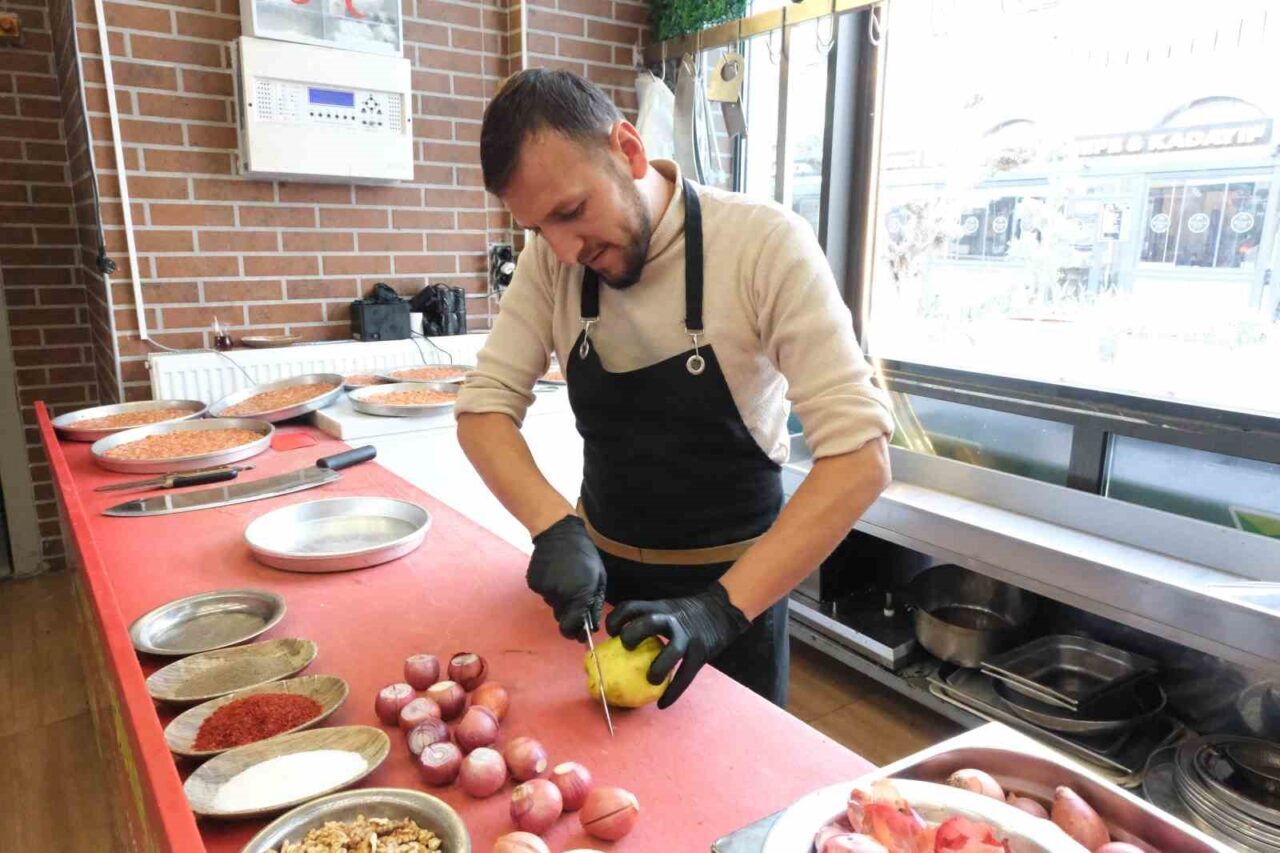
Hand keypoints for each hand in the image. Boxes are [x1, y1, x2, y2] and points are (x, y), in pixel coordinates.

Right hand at [526, 515, 605, 639]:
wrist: (559, 533)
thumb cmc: (585, 555)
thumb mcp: (599, 578)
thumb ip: (595, 604)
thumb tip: (591, 627)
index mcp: (579, 594)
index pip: (571, 627)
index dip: (574, 632)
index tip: (578, 632)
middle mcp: (560, 595)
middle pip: (562, 618)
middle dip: (569, 613)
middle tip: (574, 596)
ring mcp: (544, 589)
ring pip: (553, 605)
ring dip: (560, 598)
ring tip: (565, 578)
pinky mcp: (533, 583)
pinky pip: (543, 593)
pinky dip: (549, 587)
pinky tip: (554, 573)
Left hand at [605, 582, 748, 708]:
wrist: (722, 608)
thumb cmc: (688, 613)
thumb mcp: (667, 608)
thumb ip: (648, 619)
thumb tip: (620, 640)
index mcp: (659, 608)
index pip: (631, 607)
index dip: (616, 619)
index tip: (611, 633)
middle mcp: (672, 619)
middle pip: (648, 622)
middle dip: (632, 635)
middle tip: (626, 649)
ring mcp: (688, 635)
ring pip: (672, 650)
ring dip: (658, 668)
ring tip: (650, 680)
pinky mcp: (701, 651)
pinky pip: (686, 674)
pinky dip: (673, 692)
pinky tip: (663, 704)